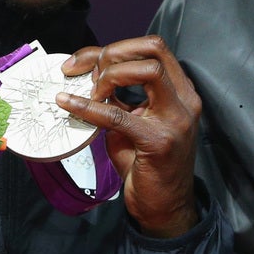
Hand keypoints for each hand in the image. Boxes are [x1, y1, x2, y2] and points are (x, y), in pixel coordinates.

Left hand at [58, 36, 204, 238]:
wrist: (163, 206)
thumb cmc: (146, 164)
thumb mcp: (131, 123)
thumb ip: (117, 98)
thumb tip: (85, 76)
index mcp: (180, 91)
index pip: (152, 48)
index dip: (114, 47)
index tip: (81, 62)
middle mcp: (185, 99)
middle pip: (153, 49)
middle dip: (113, 53)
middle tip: (84, 73)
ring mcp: (176, 119)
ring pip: (147, 70)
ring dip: (109, 76)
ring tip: (89, 93)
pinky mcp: (159, 141)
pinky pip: (118, 115)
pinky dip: (88, 106)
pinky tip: (68, 104)